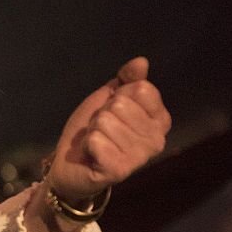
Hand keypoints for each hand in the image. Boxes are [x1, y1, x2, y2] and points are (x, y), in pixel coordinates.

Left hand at [46, 57, 170, 205]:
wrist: (72, 163)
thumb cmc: (95, 128)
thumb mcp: (109, 97)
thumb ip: (127, 79)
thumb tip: (141, 61)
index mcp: (160, 120)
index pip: (141, 88)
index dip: (118, 95)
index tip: (113, 111)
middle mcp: (157, 140)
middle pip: (121, 104)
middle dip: (102, 114)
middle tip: (102, 129)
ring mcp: (140, 157)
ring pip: (106, 121)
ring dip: (94, 130)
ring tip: (97, 141)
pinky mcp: (120, 170)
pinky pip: (96, 139)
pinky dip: (87, 144)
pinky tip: (92, 155)